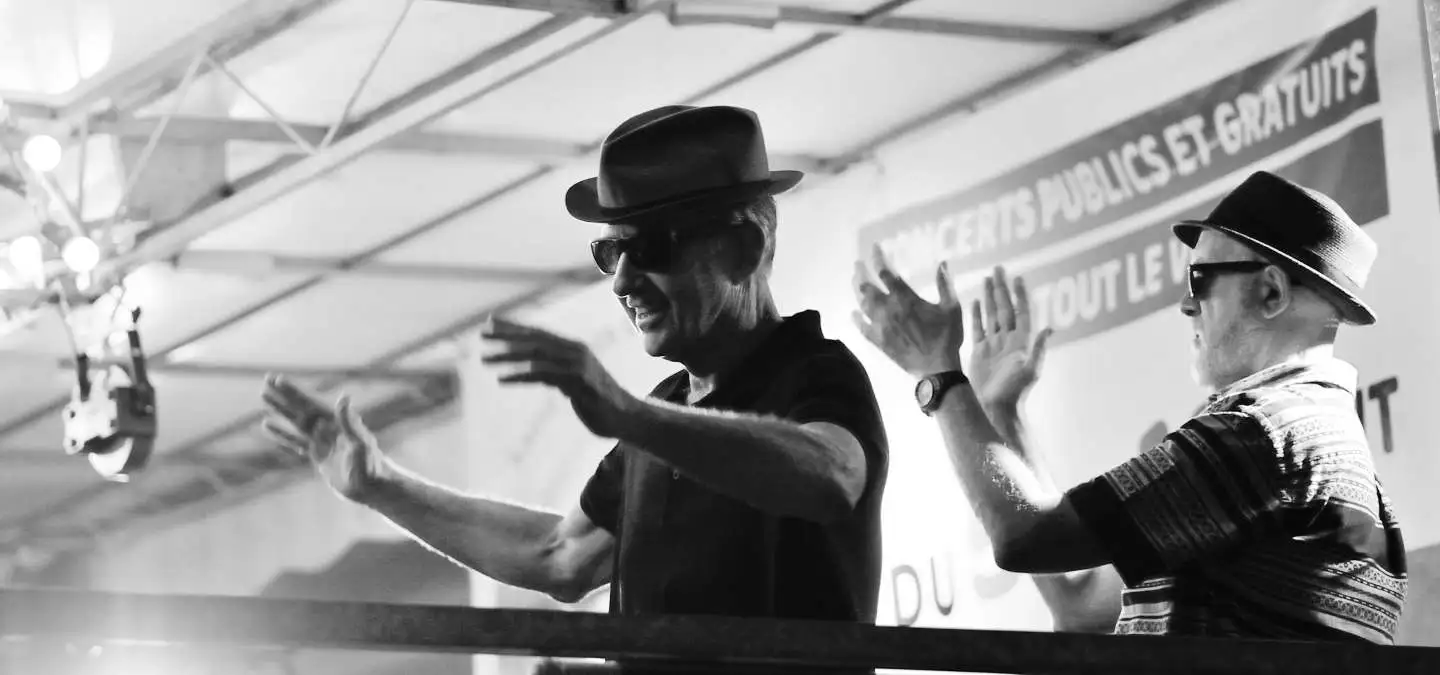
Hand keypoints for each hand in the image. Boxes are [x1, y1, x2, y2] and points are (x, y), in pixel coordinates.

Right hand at [261, 375, 389, 502]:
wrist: (372, 488)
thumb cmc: (371, 466)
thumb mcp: (360, 444)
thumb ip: (349, 423)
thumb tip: (344, 397)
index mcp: (336, 423)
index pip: (310, 403)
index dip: (293, 392)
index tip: (278, 380)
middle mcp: (328, 428)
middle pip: (300, 408)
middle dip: (283, 395)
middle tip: (266, 380)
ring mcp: (322, 441)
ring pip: (295, 422)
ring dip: (280, 410)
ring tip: (264, 398)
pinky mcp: (318, 456)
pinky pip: (295, 442)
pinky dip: (281, 434)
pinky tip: (268, 426)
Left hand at [480, 316, 641, 439]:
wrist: (627, 417)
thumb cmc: (598, 400)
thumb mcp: (574, 380)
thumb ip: (557, 371)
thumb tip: (536, 368)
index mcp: (573, 348)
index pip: (539, 333)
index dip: (515, 327)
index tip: (491, 324)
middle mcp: (575, 351)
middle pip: (535, 339)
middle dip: (506, 336)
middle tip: (481, 335)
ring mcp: (577, 366)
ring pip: (536, 355)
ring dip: (508, 355)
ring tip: (485, 358)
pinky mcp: (578, 382)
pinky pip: (544, 375)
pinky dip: (521, 374)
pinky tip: (501, 379)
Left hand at [852, 245, 962, 376]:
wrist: (936, 368)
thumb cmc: (946, 337)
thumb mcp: (952, 308)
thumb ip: (945, 284)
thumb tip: (942, 263)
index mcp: (905, 299)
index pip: (886, 273)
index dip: (878, 258)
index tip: (874, 248)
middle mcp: (888, 310)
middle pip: (867, 287)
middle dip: (861, 273)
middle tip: (858, 264)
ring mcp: (880, 326)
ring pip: (862, 304)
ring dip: (857, 291)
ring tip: (855, 281)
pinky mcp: (878, 341)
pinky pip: (862, 327)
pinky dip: (856, 319)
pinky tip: (853, 313)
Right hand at [968, 267, 1051, 411]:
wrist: (995, 408)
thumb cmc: (1014, 391)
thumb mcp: (1030, 369)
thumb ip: (1038, 348)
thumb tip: (1050, 328)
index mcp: (1022, 342)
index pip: (1021, 312)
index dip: (1019, 294)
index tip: (1016, 277)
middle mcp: (1008, 340)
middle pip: (1005, 308)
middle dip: (1002, 288)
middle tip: (998, 268)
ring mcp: (993, 345)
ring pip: (992, 314)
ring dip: (990, 296)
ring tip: (987, 278)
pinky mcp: (980, 352)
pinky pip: (978, 328)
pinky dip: (977, 314)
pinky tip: (977, 301)